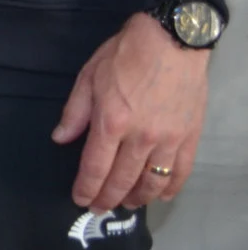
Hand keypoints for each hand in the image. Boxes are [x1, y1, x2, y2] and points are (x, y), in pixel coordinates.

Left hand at [54, 11, 211, 208]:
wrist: (171, 41)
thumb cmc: (124, 54)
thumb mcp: (88, 76)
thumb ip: (75, 112)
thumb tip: (60, 138)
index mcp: (111, 121)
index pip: (95, 166)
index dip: (86, 187)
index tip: (80, 199)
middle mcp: (140, 137)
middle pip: (122, 179)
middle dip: (108, 198)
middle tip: (99, 207)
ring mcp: (168, 140)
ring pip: (152, 181)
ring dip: (137, 197)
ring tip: (126, 203)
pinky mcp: (189, 137)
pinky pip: (180, 171)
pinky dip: (171, 188)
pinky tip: (161, 195)